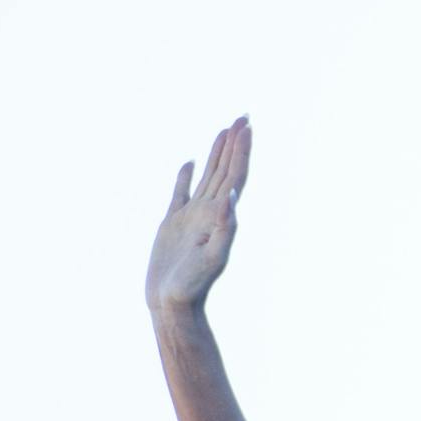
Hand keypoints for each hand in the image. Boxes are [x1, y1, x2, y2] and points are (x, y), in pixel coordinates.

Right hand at [147, 117, 250, 312]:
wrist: (172, 304)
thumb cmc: (193, 285)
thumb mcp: (213, 257)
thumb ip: (224, 228)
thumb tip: (232, 197)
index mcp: (222, 216)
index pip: (236, 175)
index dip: (242, 151)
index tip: (247, 126)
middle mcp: (211, 212)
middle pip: (227, 169)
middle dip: (235, 143)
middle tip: (244, 116)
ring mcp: (193, 217)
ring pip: (208, 176)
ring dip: (217, 153)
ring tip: (224, 130)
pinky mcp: (173, 224)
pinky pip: (181, 193)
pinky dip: (186, 176)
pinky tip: (189, 163)